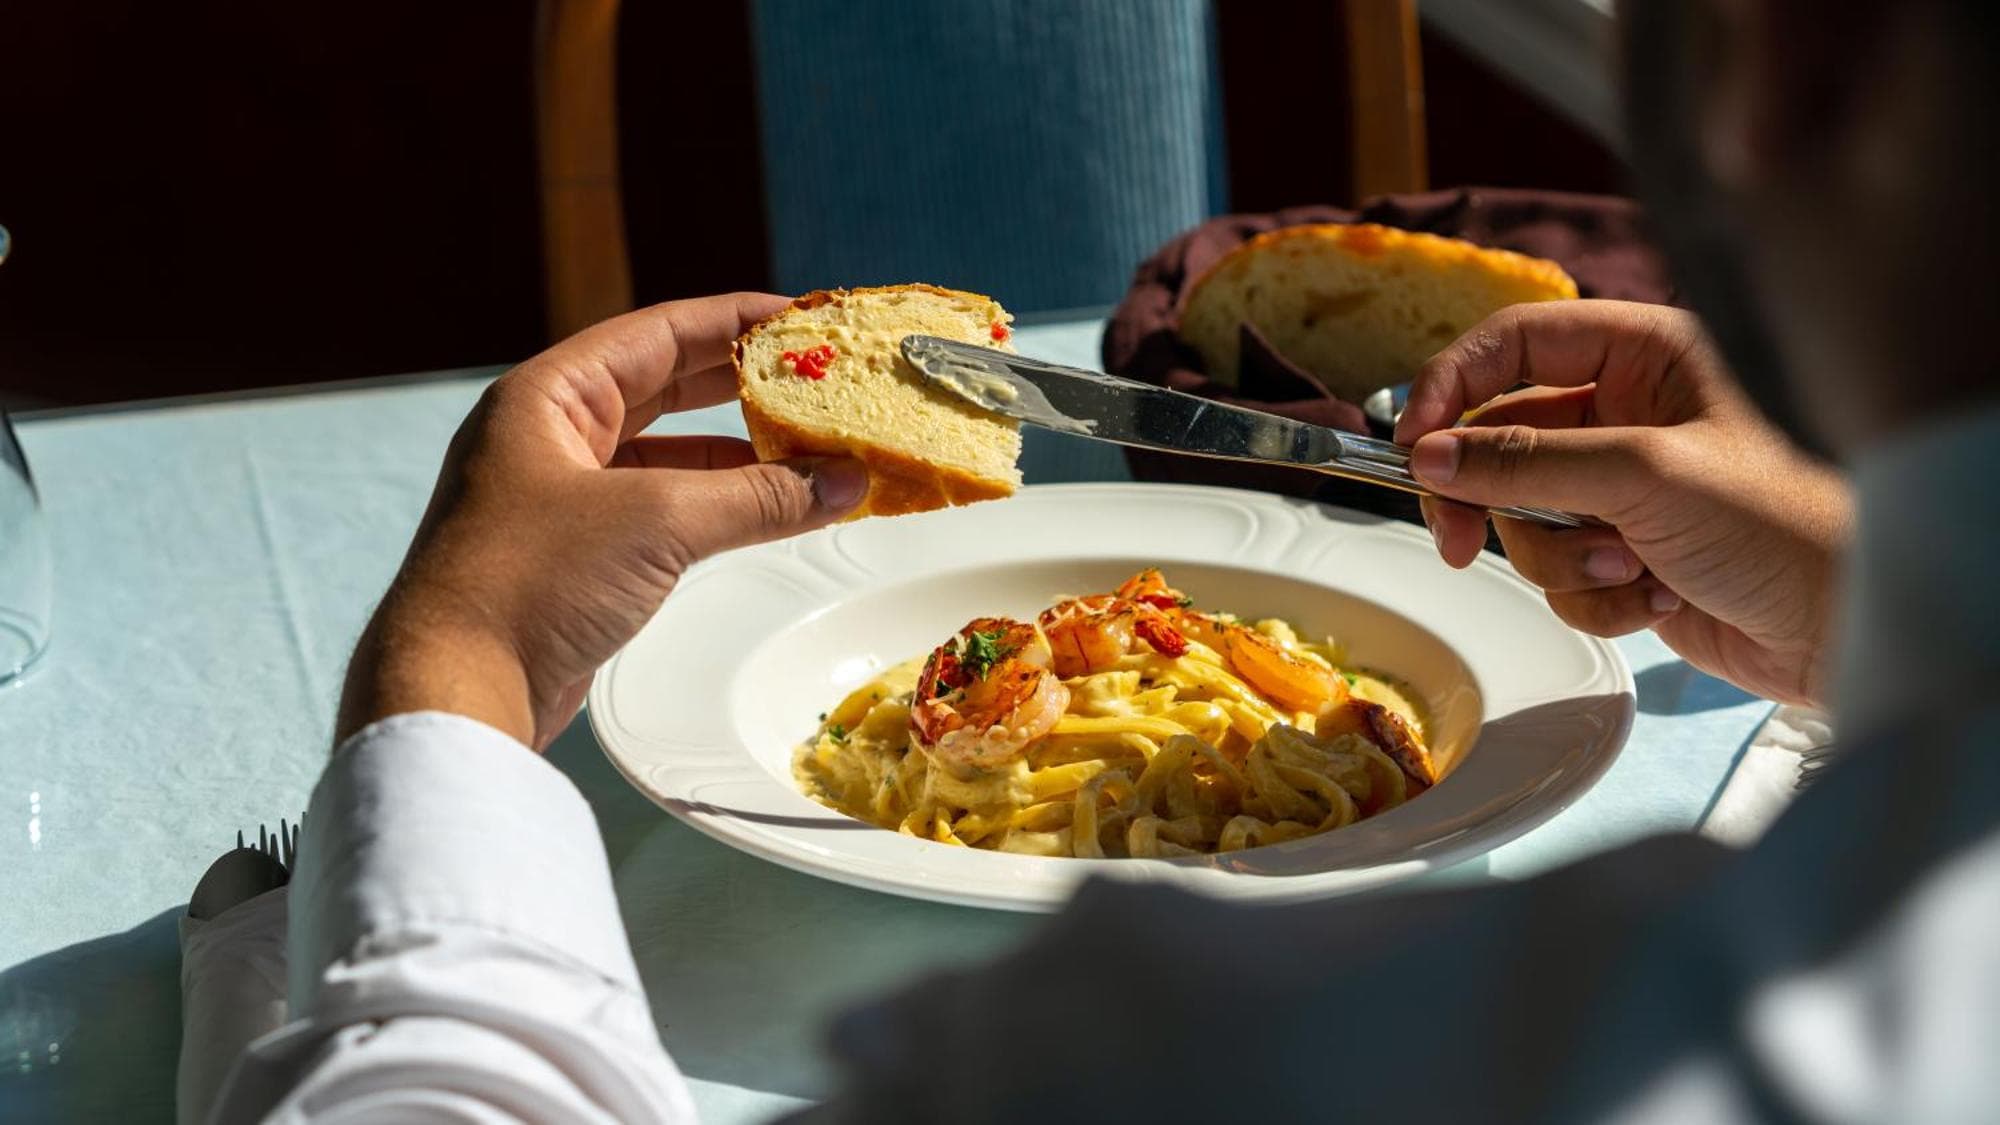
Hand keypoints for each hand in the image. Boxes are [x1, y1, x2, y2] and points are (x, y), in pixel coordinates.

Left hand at [336, 293, 867, 749]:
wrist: (457, 690)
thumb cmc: (528, 583)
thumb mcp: (657, 522)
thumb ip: (758, 496)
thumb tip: (843, 481)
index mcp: (548, 397)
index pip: (659, 333)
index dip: (737, 322)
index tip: (806, 320)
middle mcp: (549, 435)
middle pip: (665, 387)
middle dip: (744, 385)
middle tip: (819, 378)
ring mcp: (560, 496)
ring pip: (668, 454)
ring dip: (740, 454)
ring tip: (813, 450)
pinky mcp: (575, 554)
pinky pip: (662, 509)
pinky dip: (717, 506)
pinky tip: (769, 509)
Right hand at [1393, 300, 1850, 704]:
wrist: (1859, 628)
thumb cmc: (1789, 523)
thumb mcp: (1645, 473)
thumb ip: (1526, 460)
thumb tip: (1430, 457)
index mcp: (1650, 355)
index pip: (1519, 343)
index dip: (1454, 385)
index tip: (1412, 441)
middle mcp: (1634, 413)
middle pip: (1504, 440)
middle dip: (1492, 501)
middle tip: (1457, 542)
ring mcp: (1631, 488)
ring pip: (1527, 518)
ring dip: (1565, 560)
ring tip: (1634, 573)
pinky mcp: (1634, 555)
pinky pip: (1563, 573)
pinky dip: (1597, 597)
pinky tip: (1660, 602)